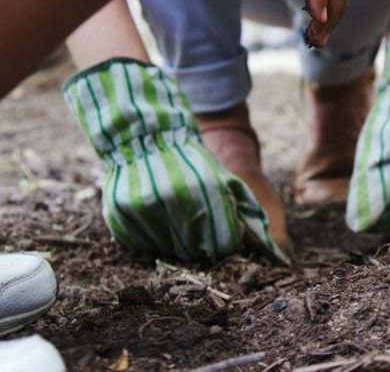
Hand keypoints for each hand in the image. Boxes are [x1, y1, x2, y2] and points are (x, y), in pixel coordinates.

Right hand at [64, 58, 289, 263]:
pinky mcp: (120, 215)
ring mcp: (142, 210)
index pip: (223, 245)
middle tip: (198, 230)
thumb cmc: (192, 162)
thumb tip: (268, 246)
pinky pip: (141, 245)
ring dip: (174, 241)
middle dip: (200, 245)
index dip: (225, 245)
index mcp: (203, 192)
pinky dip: (151, 238)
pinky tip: (155, 218)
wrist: (145, 138)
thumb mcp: (225, 178)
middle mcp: (172, 202)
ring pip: (167, 250)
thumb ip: (245, 209)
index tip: (223, 240)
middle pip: (193, 252)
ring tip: (174, 218)